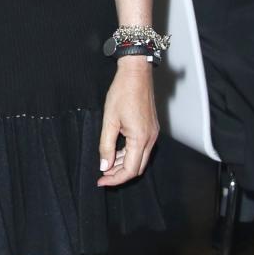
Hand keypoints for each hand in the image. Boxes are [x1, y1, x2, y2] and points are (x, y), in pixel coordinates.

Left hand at [98, 58, 158, 186]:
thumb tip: (104, 165)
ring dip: (124, 164)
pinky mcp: (151, 128)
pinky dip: (129, 154)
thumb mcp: (109, 120)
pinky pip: (142, 148)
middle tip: (102, 175)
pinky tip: (116, 152)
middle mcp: (150, 138)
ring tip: (106, 164)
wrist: (136, 73)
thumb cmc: (122, 92)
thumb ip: (106, 146)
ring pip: (140, 159)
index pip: (130, 170)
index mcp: (140, 138)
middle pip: (137, 168)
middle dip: (119, 174)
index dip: (115, 179)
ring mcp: (152, 133)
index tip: (101, 181)